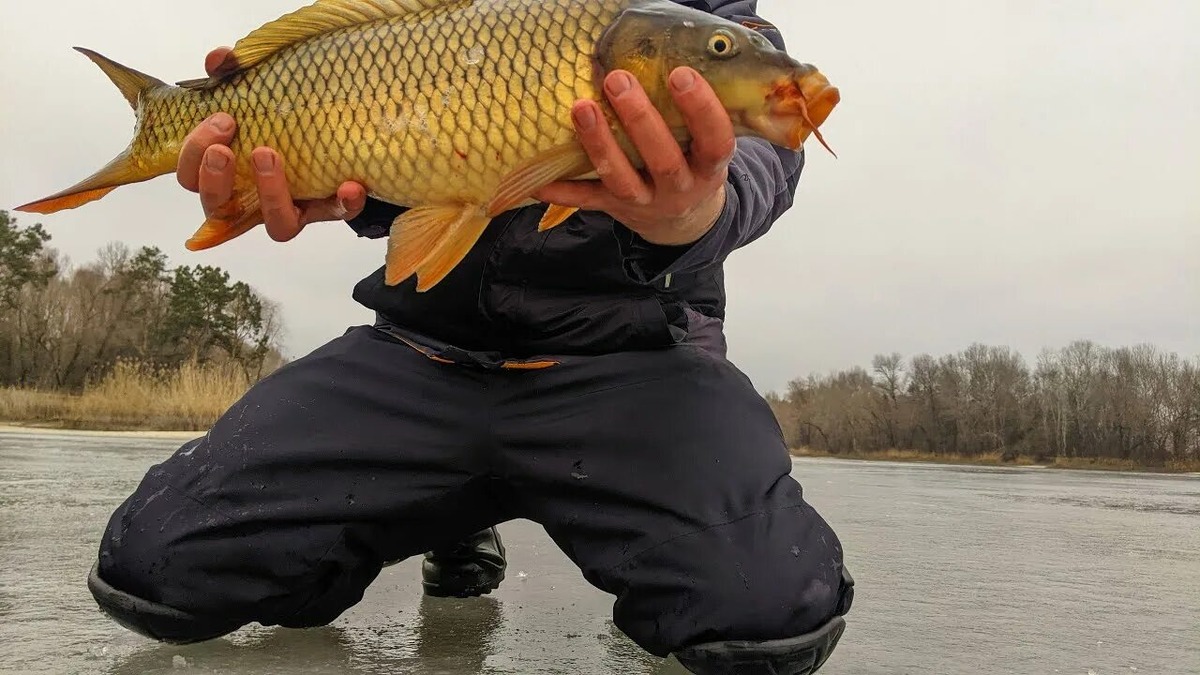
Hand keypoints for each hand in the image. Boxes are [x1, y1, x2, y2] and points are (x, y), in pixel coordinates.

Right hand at [176, 47, 367, 241]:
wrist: (330, 125)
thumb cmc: (274, 114)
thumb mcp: (251, 90)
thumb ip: (232, 75)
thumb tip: (221, 58)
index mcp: (222, 171)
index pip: (190, 176)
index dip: (193, 156)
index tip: (218, 119)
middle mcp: (250, 200)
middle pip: (218, 206)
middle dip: (215, 177)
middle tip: (224, 149)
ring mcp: (289, 209)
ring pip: (276, 225)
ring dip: (271, 193)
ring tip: (268, 155)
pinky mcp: (327, 208)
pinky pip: (335, 214)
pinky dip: (344, 203)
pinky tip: (350, 185)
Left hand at [535, 67, 733, 246]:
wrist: (683, 221)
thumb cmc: (692, 164)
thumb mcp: (704, 145)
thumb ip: (692, 116)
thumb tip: (667, 57)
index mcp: (707, 168)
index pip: (715, 142)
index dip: (701, 110)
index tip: (681, 75)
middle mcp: (679, 189)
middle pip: (662, 160)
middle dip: (639, 120)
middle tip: (618, 80)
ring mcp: (645, 203)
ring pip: (621, 180)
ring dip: (600, 144)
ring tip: (582, 108)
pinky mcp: (614, 209)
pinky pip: (585, 202)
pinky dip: (560, 191)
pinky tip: (536, 180)